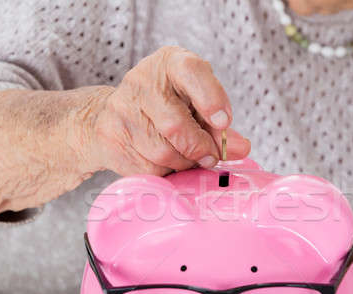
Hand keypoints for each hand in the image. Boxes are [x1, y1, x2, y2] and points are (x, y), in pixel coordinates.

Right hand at [82, 46, 250, 176]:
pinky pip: (148, 168)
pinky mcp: (111, 138)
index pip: (192, 72)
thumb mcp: (196, 103)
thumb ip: (220, 125)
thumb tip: (241, 148)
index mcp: (171, 63)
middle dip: (200, 148)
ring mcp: (122, 110)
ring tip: (186, 157)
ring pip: (163, 152)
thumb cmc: (167, 105)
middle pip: (176, 125)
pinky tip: (165, 161)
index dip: (211, 99)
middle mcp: (142, 82)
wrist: (112, 115)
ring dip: (184, 163)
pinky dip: (165, 171)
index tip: (224, 122)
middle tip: (211, 157)